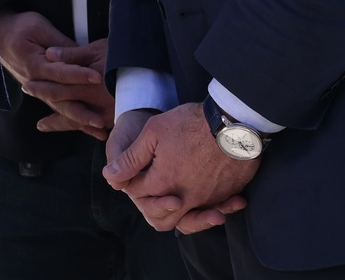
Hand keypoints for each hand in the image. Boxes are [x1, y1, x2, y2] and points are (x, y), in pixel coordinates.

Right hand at [0, 12, 113, 139]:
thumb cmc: (20, 27)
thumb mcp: (39, 28)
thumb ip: (60, 44)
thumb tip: (80, 56)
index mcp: (35, 64)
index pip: (60, 72)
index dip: (79, 75)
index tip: (98, 77)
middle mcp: (36, 82)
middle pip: (61, 100)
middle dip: (82, 111)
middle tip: (101, 118)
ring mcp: (39, 90)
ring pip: (61, 109)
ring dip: (80, 121)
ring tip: (100, 129)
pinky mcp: (43, 93)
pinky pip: (60, 109)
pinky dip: (75, 120)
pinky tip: (91, 130)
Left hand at [102, 103, 254, 233]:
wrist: (234, 123)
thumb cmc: (191, 124)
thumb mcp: (153, 133)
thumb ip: (131, 158)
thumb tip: (110, 175)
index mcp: (163, 182)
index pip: (138, 192)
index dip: (132, 182)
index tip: (137, 170)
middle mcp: (185, 198)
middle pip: (160, 217)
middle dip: (152, 206)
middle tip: (155, 189)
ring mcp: (208, 199)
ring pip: (187, 220)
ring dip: (179, 214)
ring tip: (177, 200)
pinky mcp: (226, 196)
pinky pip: (211, 211)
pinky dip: (206, 209)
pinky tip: (202, 195)